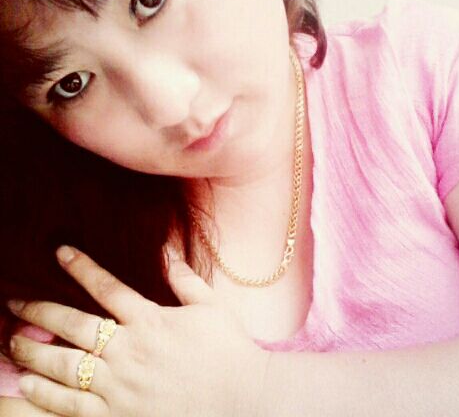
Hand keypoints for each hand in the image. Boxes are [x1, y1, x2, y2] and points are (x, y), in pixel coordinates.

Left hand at [7, 245, 270, 416]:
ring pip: (65, 366)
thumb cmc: (229, 350)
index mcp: (151, 320)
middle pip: (73, 326)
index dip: (81, 267)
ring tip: (13, 342)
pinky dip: (47, 395)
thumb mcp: (212, 306)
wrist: (244, 400)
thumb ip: (185, 278)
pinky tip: (30, 384)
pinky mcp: (119, 415)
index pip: (107, 287)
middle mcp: (130, 350)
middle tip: (15, 305)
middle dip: (40, 312)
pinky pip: (73, 406)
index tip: (60, 253)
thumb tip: (166, 250)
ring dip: (34, 352)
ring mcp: (121, 385)